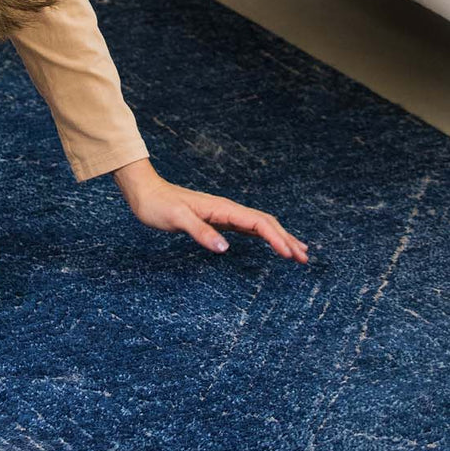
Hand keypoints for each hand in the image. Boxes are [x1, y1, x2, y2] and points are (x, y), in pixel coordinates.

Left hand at [112, 159, 308, 262]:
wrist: (144, 192)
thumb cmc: (158, 205)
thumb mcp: (177, 219)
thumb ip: (200, 232)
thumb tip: (225, 248)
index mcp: (222, 208)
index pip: (258, 224)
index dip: (277, 239)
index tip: (291, 255)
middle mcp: (227, 209)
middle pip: (266, 223)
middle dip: (286, 240)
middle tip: (305, 259)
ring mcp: (223, 214)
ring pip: (260, 225)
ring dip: (280, 237)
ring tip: (298, 252)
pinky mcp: (217, 219)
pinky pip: (247, 228)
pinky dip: (264, 236)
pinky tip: (269, 243)